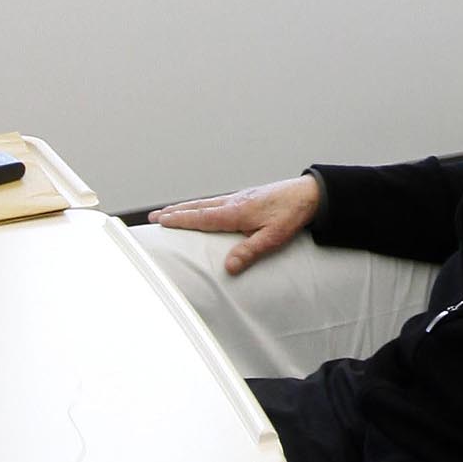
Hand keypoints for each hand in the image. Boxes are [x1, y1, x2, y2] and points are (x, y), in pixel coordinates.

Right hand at [149, 171, 321, 275]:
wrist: (309, 193)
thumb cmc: (292, 214)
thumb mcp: (273, 237)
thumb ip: (250, 251)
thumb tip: (228, 267)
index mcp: (237, 212)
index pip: (202, 217)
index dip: (180, 220)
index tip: (161, 221)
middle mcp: (234, 202)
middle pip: (197, 207)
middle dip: (174, 212)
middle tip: (154, 217)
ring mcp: (239, 197)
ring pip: (205, 203)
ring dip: (185, 208)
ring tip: (169, 212)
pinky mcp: (245, 197)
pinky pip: (215, 202)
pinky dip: (200, 205)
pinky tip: (199, 209)